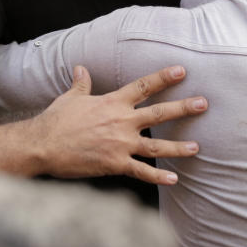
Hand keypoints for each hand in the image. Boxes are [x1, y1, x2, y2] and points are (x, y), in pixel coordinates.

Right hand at [32, 65, 205, 185]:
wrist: (43, 145)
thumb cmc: (56, 120)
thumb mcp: (70, 98)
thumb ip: (81, 83)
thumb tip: (81, 68)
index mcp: (113, 102)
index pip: (144, 86)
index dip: (164, 77)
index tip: (182, 70)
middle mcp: (122, 121)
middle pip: (159, 113)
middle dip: (183, 108)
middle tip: (203, 104)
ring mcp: (120, 144)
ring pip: (157, 146)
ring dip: (179, 146)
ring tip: (197, 147)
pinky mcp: (115, 165)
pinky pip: (142, 172)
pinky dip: (159, 177)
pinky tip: (174, 178)